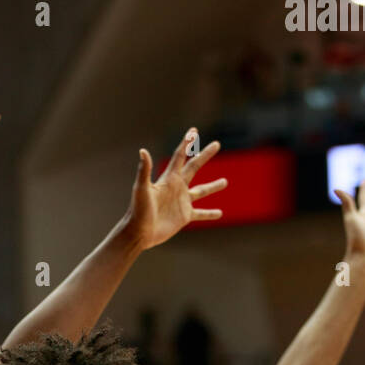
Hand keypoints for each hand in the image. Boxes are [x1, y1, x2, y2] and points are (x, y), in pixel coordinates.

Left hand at [124, 129, 227, 249]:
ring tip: (225, 182)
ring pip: (201, 191)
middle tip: (216, 144)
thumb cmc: (138, 210)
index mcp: (168, 178)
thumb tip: (142, 151)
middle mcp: (176, 187)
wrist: (139, 233)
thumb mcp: (141, 189)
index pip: (180, 156)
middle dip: (204, 155)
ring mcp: (181, 202)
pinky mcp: (184, 216)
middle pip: (194, 167)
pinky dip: (209, 214)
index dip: (186, 143)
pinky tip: (219, 213)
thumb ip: (144, 170)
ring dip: (213, 186)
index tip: (194, 131)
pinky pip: (200, 213)